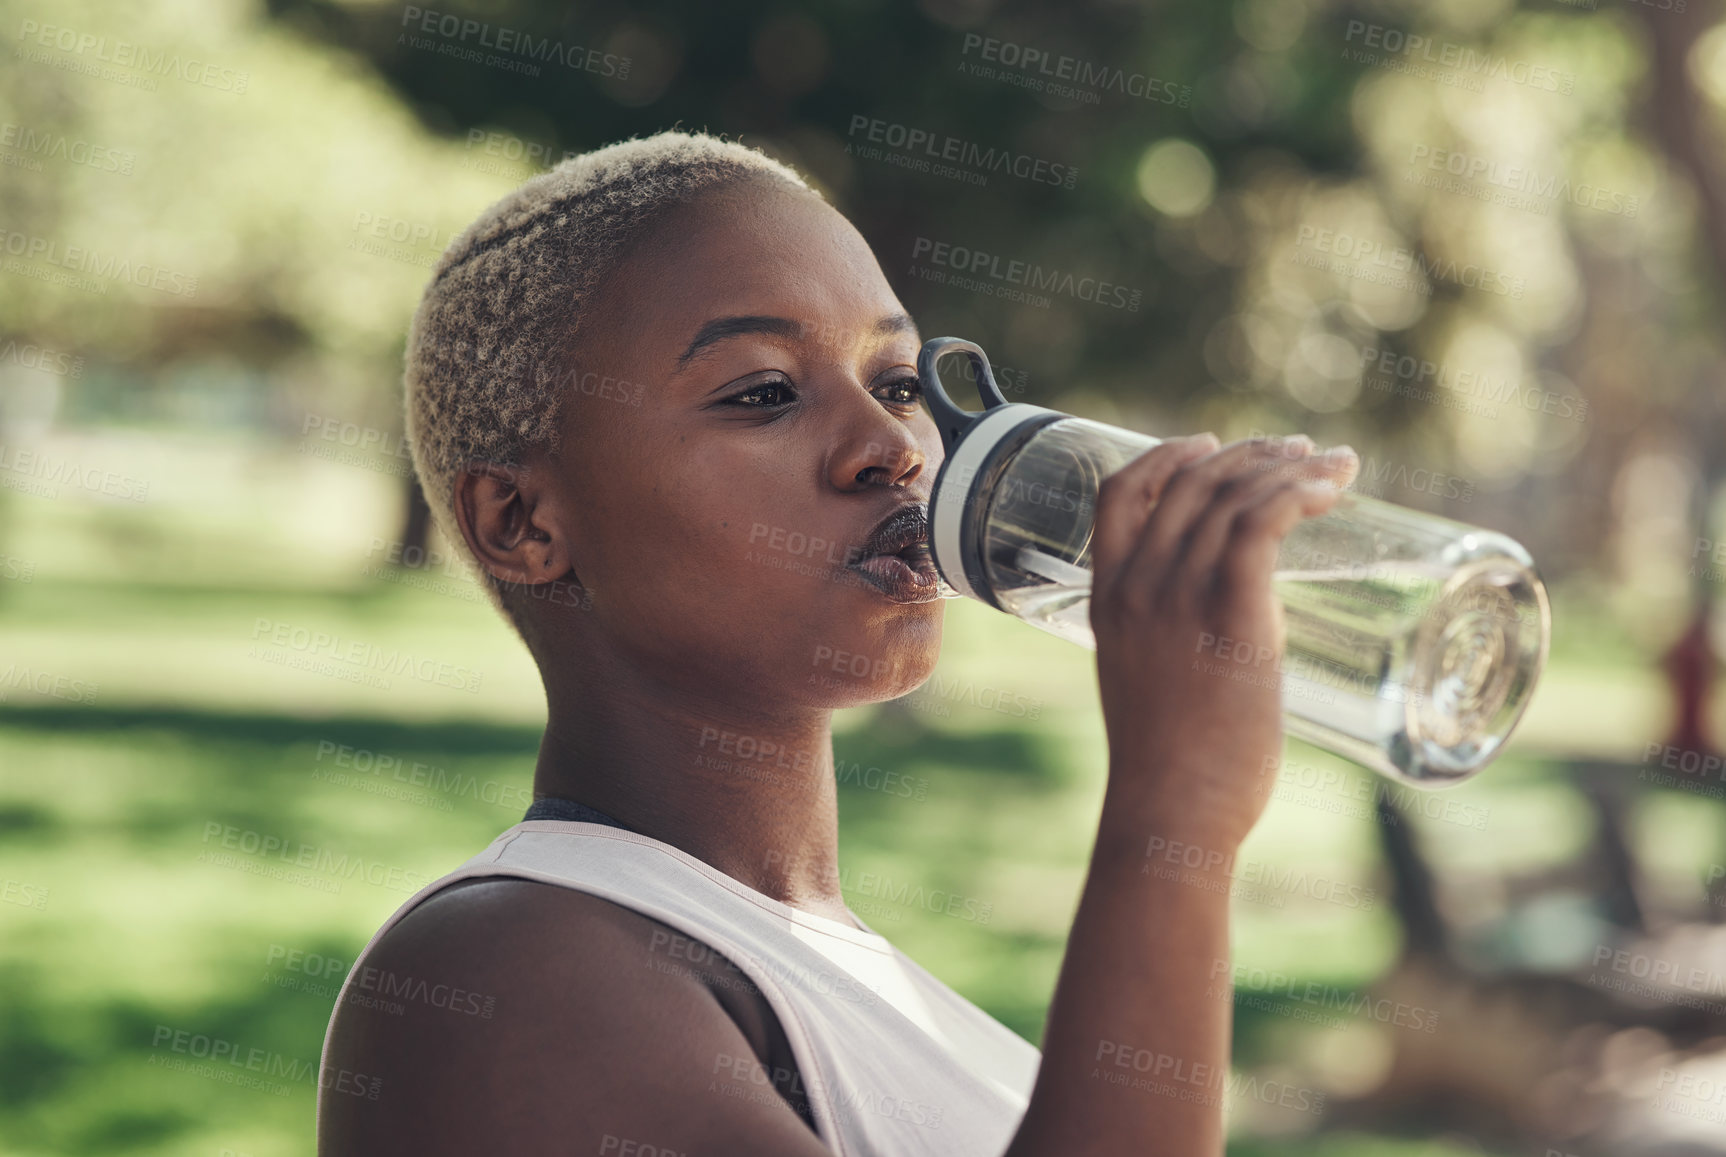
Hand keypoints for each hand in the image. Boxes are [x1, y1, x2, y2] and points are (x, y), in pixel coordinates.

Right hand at [1088, 433, 1359, 850]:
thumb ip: (1178, 645)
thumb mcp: (1148, 686)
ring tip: (1333, 467)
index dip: (1166, 455)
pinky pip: (1261, 524)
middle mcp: (1138, 584)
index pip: (1118, 492)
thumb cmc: (1170, 770)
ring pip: (1233, 496)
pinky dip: (1297, 493)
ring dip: (1288, 466)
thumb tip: (1248, 630)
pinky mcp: (1230, 614)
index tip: (1211, 445)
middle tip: (1301, 453)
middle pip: (1189, 481)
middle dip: (1251, 453)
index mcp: (1106, 598)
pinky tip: (1327, 489)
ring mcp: (1179, 596)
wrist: (1170, 811)